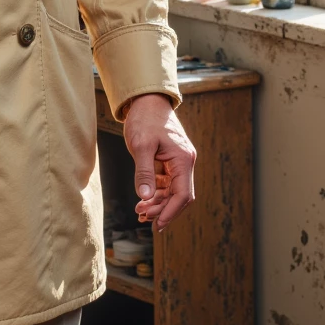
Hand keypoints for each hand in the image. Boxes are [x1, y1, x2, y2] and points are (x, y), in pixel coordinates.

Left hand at [123, 93, 195, 230]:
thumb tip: (144, 196)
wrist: (146, 100)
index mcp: (183, 159)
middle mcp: (185, 162)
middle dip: (163, 209)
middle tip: (143, 218)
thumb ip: (144, 172)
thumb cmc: (145, 119)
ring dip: (158, 202)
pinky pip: (166, 182)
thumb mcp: (141, 145)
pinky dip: (156, 192)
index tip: (158, 224)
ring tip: (140, 211)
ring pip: (172, 190)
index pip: (182, 194)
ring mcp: (178, 161)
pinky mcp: (169, 160)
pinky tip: (143, 199)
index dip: (170, 212)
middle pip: (179, 195)